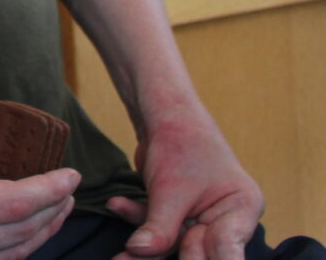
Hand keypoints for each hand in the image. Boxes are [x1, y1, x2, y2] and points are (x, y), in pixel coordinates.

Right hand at [0, 131, 79, 259]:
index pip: (17, 200)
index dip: (51, 188)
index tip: (69, 174)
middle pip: (25, 230)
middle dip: (55, 208)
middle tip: (67, 188)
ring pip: (17, 254)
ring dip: (43, 231)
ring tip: (55, 208)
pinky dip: (19, 249)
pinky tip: (23, 233)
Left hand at [108, 111, 263, 259]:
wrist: (163, 112)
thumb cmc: (180, 142)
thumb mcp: (170, 190)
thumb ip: (159, 227)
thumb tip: (140, 253)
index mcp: (241, 211)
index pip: (225, 250)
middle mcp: (227, 219)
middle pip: (197, 251)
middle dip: (163, 255)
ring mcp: (202, 217)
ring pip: (172, 243)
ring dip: (144, 244)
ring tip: (118, 256)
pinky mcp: (177, 212)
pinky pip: (157, 225)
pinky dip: (136, 216)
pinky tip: (116, 204)